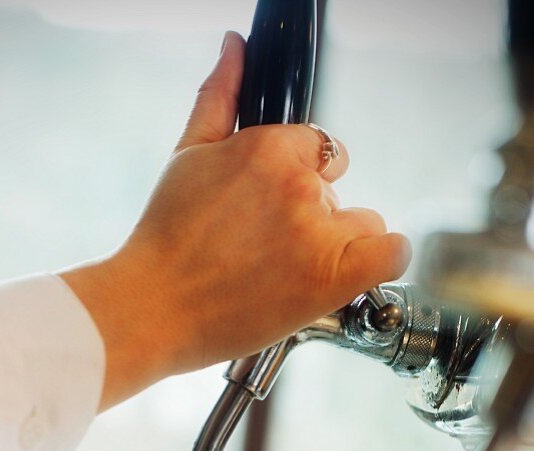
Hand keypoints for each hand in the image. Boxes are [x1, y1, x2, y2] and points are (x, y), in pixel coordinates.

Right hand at [61, 31, 410, 409]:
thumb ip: (219, 96)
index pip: (318, 147)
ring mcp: (317, 232)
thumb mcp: (187, 155)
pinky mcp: (331, 278)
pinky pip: (391, 254)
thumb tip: (233, 47)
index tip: (276, 209)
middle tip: (272, 247)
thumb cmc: (165, 243)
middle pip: (337, 188)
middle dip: (313, 213)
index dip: (300, 178)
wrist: (152, 308)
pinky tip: (347, 273)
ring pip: (364, 224)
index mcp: (268, 148)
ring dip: (339, 244)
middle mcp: (298, 185)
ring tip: (290, 272)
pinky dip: (381, 260)